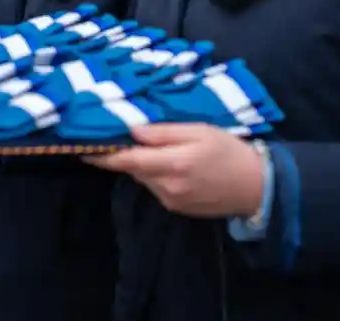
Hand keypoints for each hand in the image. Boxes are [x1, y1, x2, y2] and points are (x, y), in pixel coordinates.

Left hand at [84, 123, 264, 218]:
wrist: (257, 187)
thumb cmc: (228, 151)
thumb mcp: (199, 130)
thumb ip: (164, 132)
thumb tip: (133, 130)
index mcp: (172, 164)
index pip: (127, 160)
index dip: (103, 155)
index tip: (83, 148)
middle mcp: (167, 187)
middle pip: (133, 169)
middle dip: (123, 155)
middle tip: (115, 137)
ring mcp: (171, 201)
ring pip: (143, 178)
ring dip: (140, 164)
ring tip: (148, 147)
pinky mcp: (177, 208)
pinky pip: (155, 188)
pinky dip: (154, 174)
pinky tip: (166, 163)